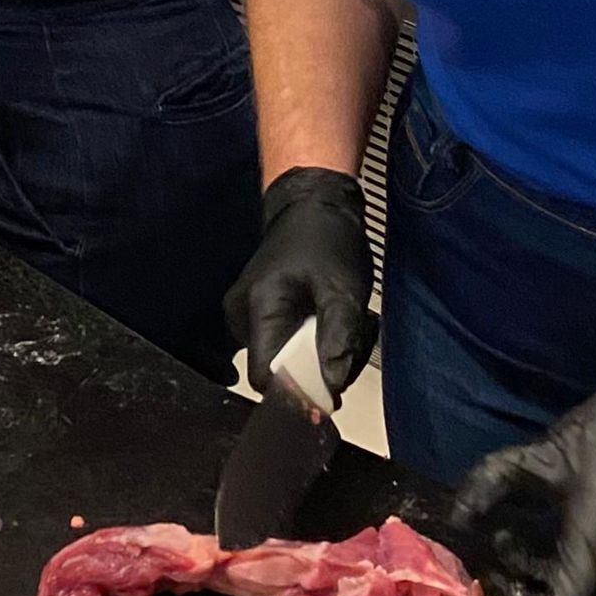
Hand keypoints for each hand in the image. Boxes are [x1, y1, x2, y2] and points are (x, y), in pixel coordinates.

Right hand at [224, 167, 374, 401]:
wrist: (312, 203)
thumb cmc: (325, 238)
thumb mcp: (343, 289)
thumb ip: (338, 340)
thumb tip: (332, 387)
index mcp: (258, 306)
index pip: (265, 377)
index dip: (297, 392)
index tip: (333, 390)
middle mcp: (241, 314)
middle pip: (277, 371)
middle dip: (320, 368)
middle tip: (354, 340)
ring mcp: (246, 312)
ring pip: (284, 360)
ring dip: (321, 354)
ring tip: (348, 323)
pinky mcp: (258, 311)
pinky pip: (284, 343)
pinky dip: (313, 340)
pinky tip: (331, 319)